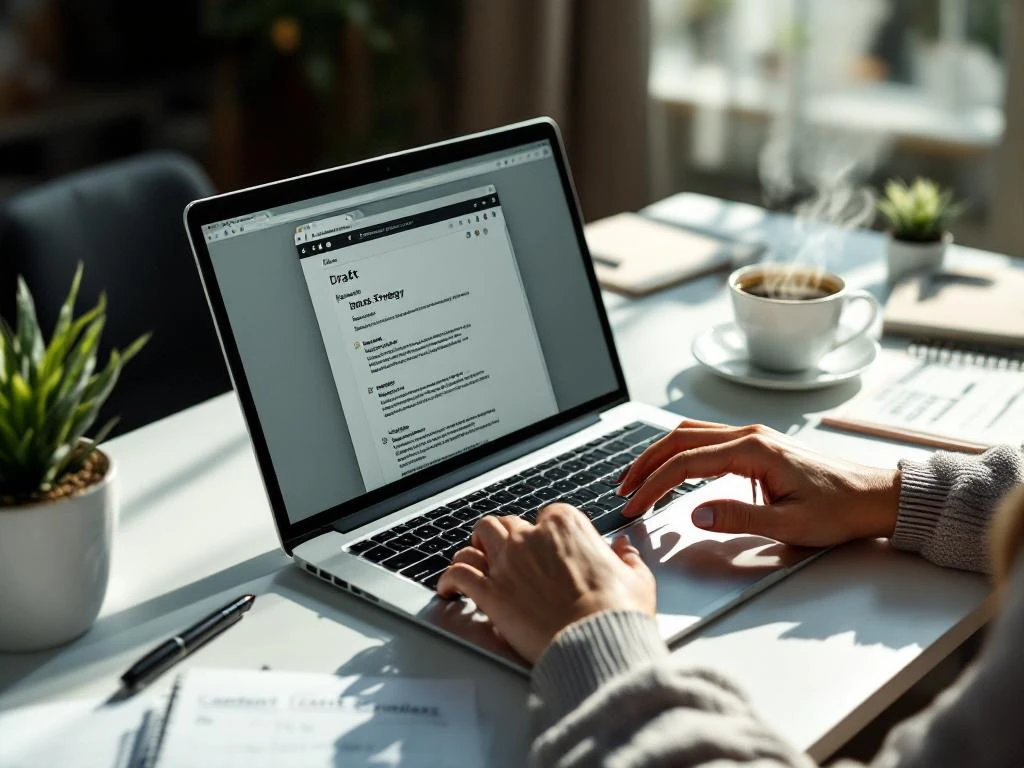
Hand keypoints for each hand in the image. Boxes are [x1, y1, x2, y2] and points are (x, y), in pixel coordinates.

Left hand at [437, 504, 655, 663]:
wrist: (595, 641)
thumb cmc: (617, 611)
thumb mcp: (636, 578)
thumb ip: (627, 559)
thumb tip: (624, 550)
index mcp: (566, 525)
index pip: (547, 517)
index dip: (545, 534)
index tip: (547, 549)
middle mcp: (531, 537)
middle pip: (507, 524)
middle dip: (507, 538)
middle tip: (508, 554)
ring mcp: (507, 562)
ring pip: (478, 536)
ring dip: (475, 546)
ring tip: (476, 559)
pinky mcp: (489, 591)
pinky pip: (458, 574)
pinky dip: (449, 579)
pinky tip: (449, 588)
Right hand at [618, 419, 899, 547]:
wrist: (876, 496)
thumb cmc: (840, 511)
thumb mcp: (790, 525)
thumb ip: (739, 518)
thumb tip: (695, 514)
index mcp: (753, 450)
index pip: (685, 463)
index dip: (654, 485)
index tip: (635, 506)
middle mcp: (749, 435)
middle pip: (679, 439)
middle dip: (645, 464)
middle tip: (623, 490)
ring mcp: (753, 436)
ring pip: (690, 434)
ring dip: (659, 454)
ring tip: (637, 478)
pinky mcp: (758, 444)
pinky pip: (706, 439)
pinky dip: (679, 452)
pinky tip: (672, 470)